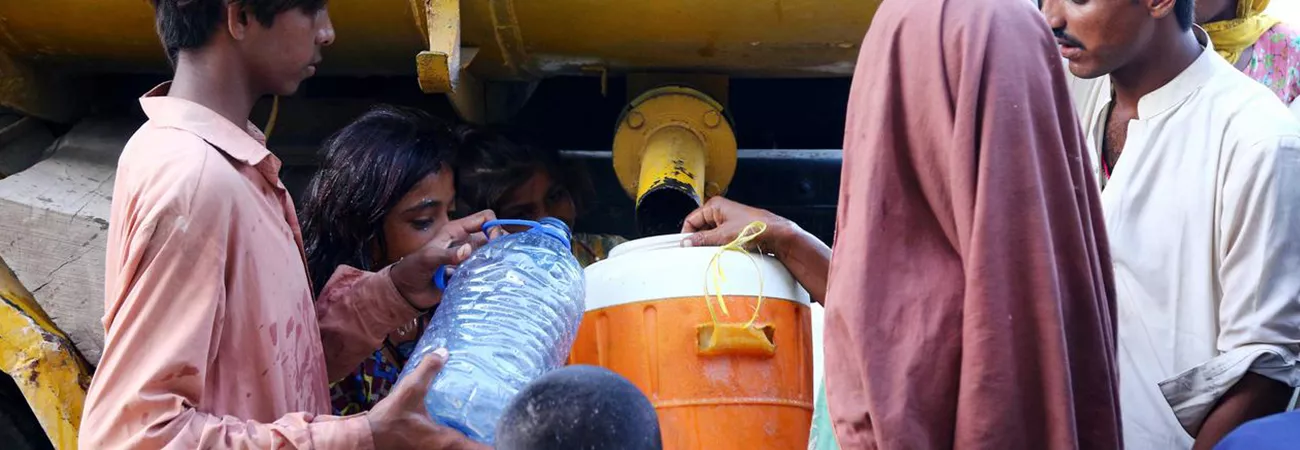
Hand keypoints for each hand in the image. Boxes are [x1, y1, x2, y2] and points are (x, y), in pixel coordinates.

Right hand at [368, 349, 488, 449]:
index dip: (498, 443)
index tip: (509, 431)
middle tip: (499, 423)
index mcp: (448, 442)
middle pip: (474, 449)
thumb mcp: (409, 391)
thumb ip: (428, 370)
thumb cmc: (389, 421)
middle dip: (488, 439)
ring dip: (472, 439)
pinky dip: (458, 438)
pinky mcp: (427, 449)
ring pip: (461, 448)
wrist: (365, 440)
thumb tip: (444, 352)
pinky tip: (458, 424)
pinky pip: (450, 446)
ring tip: (484, 423)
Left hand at [389, 210, 505, 309]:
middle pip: (493, 236)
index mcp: (457, 231)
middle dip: (501, 242)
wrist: (406, 292)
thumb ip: (447, 254)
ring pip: (492, 254)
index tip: (495, 241)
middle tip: (504, 256)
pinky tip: (494, 279)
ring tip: (501, 268)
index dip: (494, 226)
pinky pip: (486, 271)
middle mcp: (466, 243)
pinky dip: (491, 274)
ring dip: (497, 259)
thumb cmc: (412, 269)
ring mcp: (469, 259)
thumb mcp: (428, 258)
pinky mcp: (469, 275)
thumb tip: (467, 251)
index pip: (484, 218)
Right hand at [681, 197, 793, 253]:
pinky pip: (718, 238)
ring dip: (709, 244)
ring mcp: (727, 221)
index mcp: (715, 206)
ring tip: (713, 251)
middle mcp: (720, 211)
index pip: (691, 219)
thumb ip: (702, 239)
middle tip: (697, 252)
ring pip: (709, 234)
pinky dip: (717, 245)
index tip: (685, 246)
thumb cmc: (754, 228)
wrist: (775, 234)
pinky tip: (721, 251)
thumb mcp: (723, 235)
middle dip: (699, 239)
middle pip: (700, 227)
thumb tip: (687, 242)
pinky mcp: (733, 230)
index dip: (687, 233)